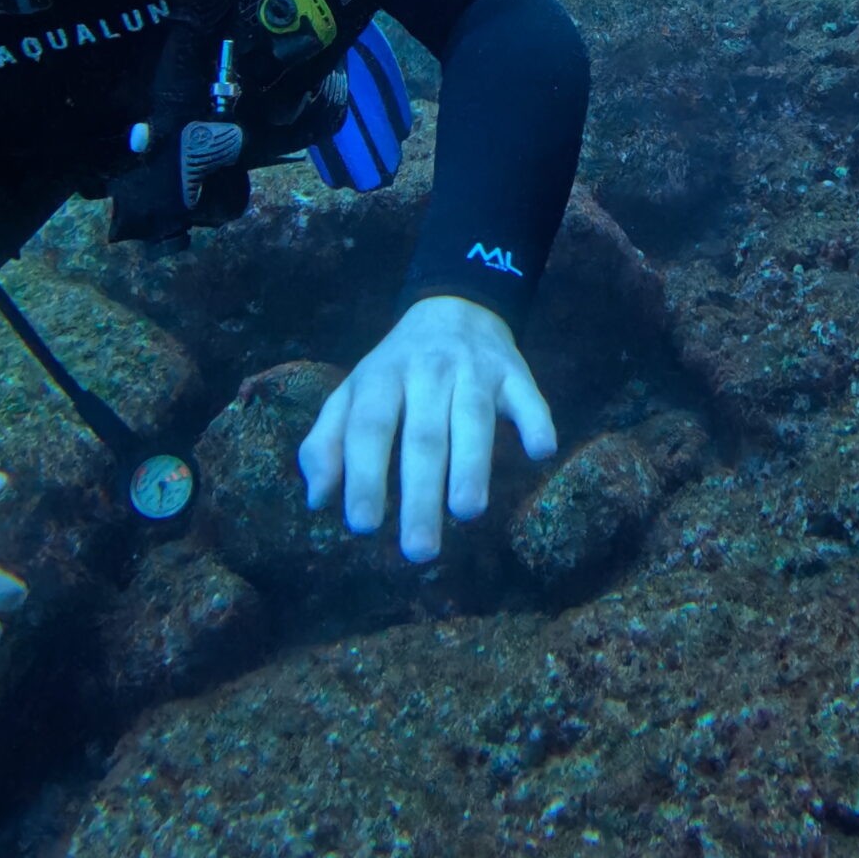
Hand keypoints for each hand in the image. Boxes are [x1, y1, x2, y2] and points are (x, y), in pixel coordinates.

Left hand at [298, 297, 556, 562]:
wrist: (453, 307)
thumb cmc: (395, 370)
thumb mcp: (352, 394)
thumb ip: (327, 442)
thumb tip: (319, 500)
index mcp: (381, 377)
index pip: (369, 427)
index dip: (365, 475)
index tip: (363, 526)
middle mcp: (427, 370)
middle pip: (424, 435)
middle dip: (420, 493)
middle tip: (418, 550)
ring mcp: (475, 369)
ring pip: (473, 418)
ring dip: (472, 464)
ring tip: (467, 512)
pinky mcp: (514, 372)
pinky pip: (528, 396)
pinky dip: (535, 422)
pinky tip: (540, 452)